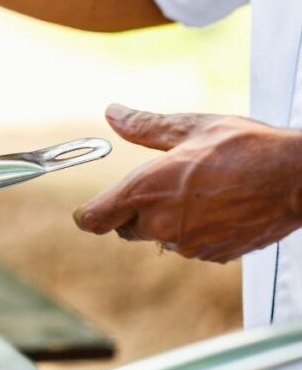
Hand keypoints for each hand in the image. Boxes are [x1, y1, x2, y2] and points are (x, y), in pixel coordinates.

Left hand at [73, 104, 301, 262]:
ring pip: (158, 236)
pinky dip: (193, 229)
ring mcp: (188, 243)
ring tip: (196, 190)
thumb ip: (144, 126)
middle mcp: (162, 222)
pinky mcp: (213, 255)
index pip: (95, 218)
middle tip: (158, 185)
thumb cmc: (247, 148)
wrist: (298, 179)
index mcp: (147, 190)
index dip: (89, 213)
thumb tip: (112, 114)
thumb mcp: (191, 127)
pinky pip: (189, 244)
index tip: (89, 208)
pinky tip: (215, 206)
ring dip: (165, 220)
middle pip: (125, 228)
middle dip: (132, 210)